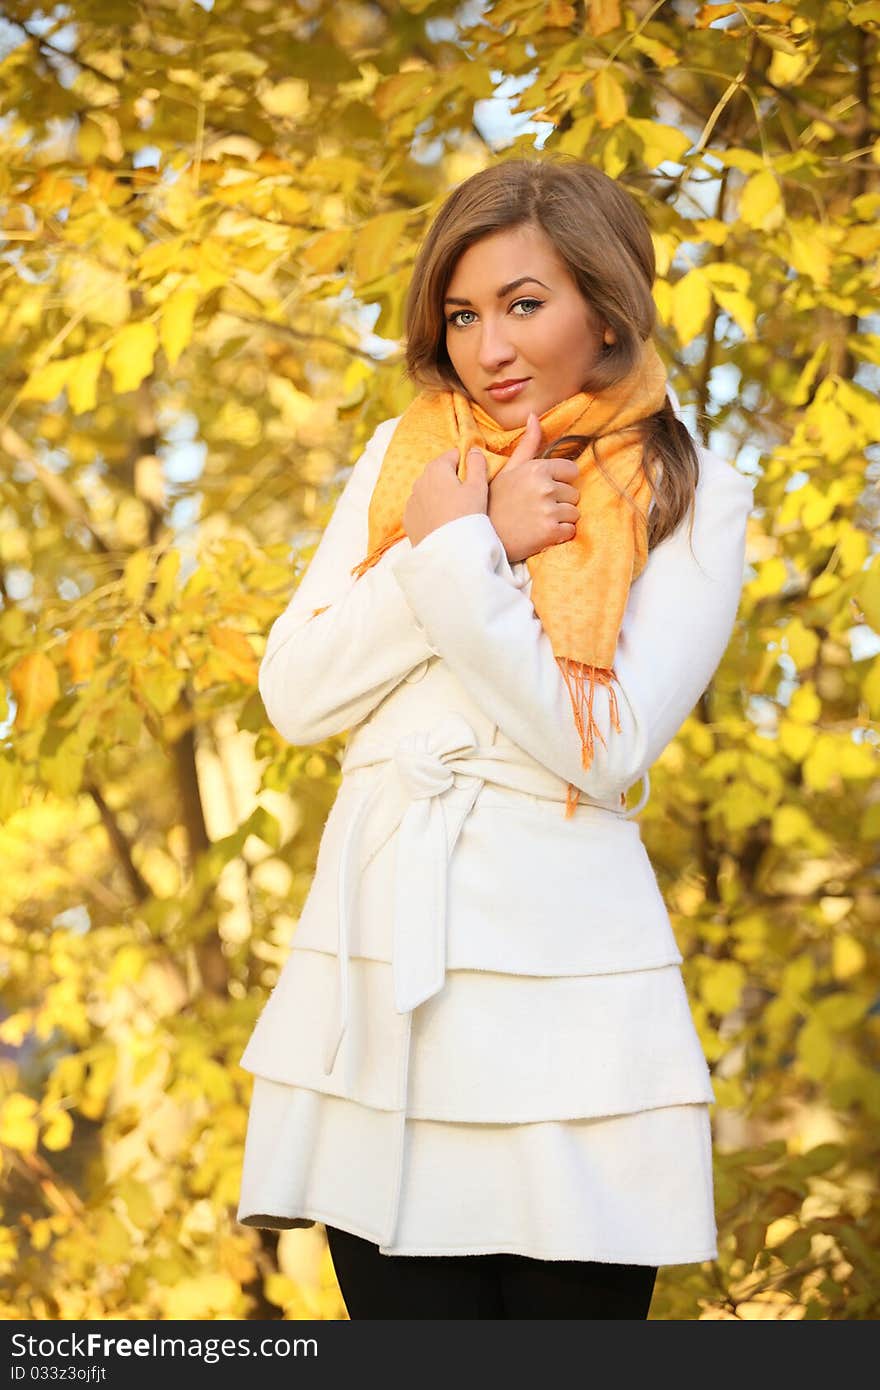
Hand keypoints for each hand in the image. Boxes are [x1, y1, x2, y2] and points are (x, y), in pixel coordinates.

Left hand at [403, 446, 488, 547]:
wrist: (447, 552)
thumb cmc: (466, 516)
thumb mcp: (478, 487)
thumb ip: (477, 464)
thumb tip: (474, 450)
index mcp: (436, 468)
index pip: (454, 455)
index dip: (467, 464)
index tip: (475, 479)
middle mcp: (419, 480)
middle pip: (440, 473)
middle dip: (452, 480)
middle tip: (467, 497)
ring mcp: (411, 501)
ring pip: (430, 491)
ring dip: (441, 496)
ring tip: (455, 513)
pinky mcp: (408, 519)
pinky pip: (422, 509)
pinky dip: (431, 511)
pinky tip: (442, 523)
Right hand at [487, 412, 580, 563]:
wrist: (485, 537)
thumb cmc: (496, 502)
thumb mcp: (509, 470)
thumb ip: (527, 444)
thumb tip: (534, 416)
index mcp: (537, 468)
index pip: (571, 471)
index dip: (560, 482)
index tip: (544, 491)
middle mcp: (545, 487)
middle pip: (574, 493)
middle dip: (560, 502)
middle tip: (537, 509)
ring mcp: (548, 510)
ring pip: (574, 513)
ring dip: (561, 519)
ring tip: (539, 521)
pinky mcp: (550, 532)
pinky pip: (570, 530)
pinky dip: (560, 534)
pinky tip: (542, 533)